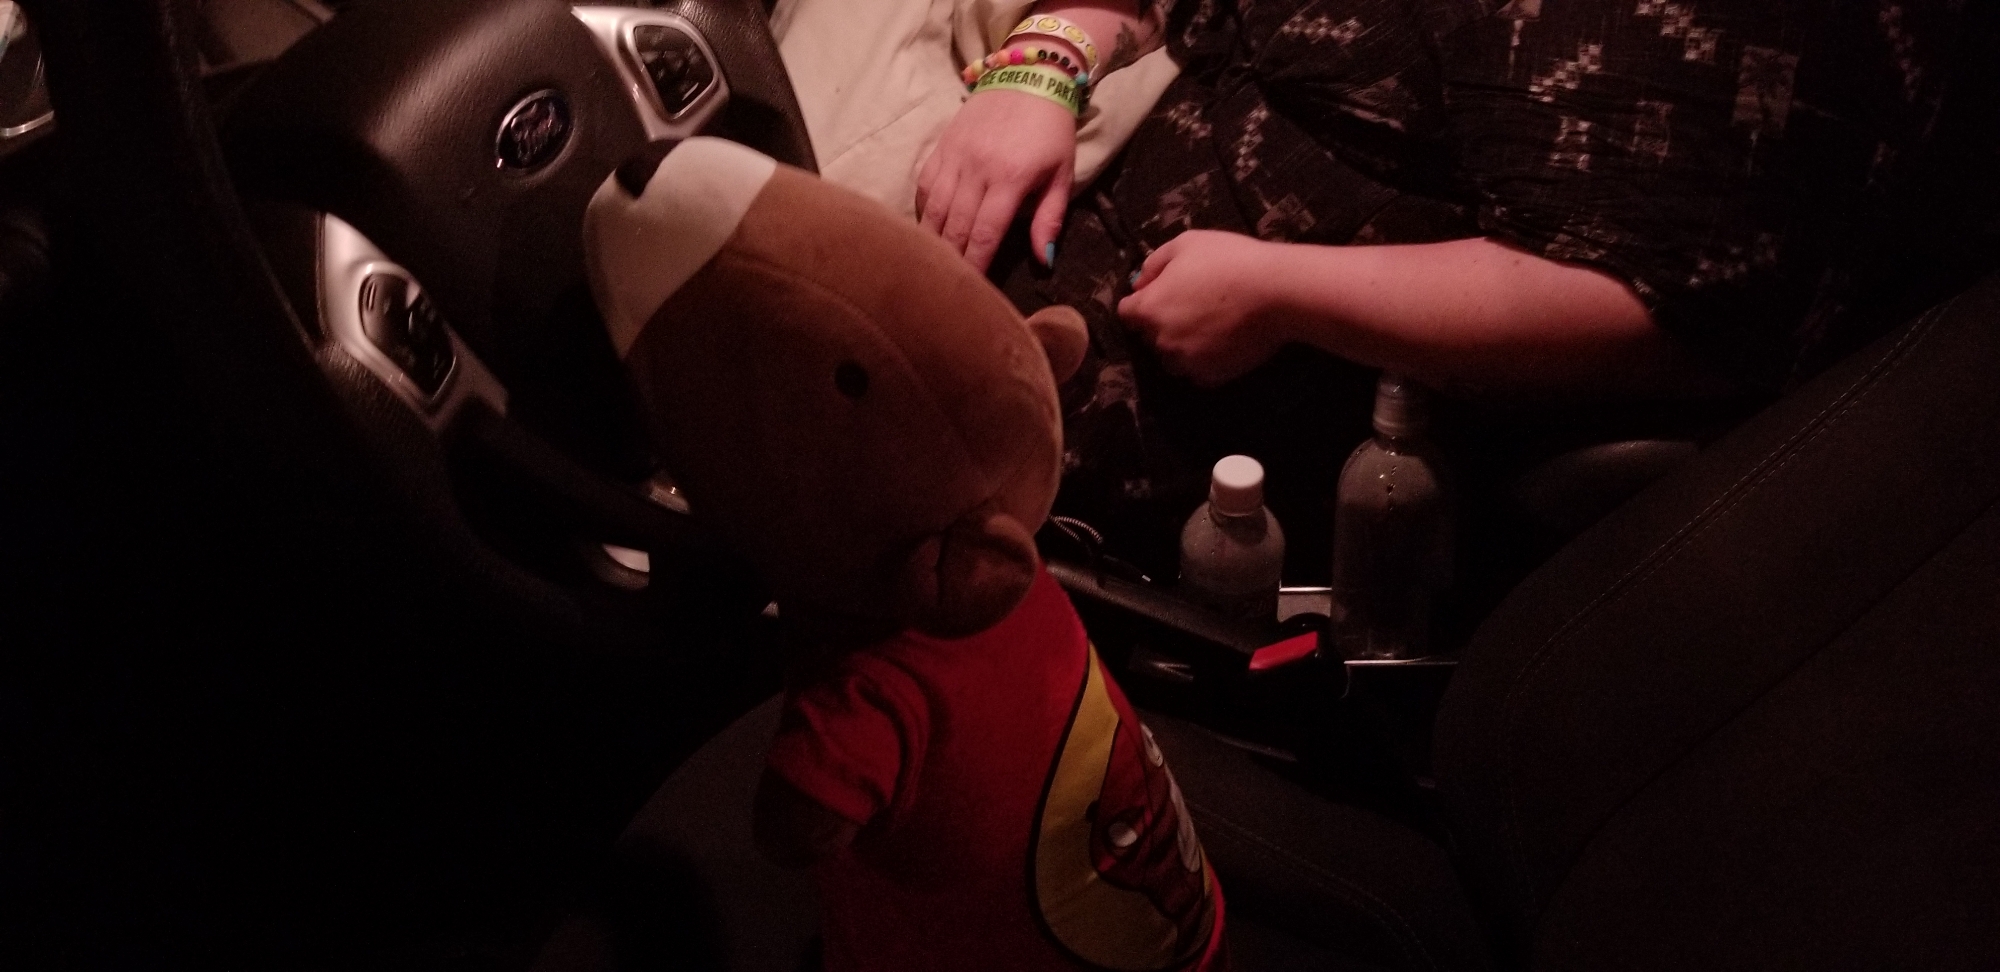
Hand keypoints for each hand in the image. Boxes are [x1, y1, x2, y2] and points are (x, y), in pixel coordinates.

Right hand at [916, 87, 1075, 272]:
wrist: (1029, 75)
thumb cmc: (1051, 130)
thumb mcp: (1062, 174)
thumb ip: (1050, 218)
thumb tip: (1044, 260)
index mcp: (1010, 178)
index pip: (985, 232)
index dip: (974, 266)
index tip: (970, 290)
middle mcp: (977, 168)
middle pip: (955, 226)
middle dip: (950, 261)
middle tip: (945, 288)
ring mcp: (954, 156)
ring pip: (934, 208)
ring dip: (931, 241)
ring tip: (930, 267)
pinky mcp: (941, 146)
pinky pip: (924, 186)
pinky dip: (923, 211)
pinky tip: (925, 230)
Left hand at [1119, 231, 1291, 385]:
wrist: (1275, 291)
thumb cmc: (1229, 260)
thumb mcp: (1185, 244)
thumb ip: (1154, 263)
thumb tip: (1139, 283)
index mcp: (1149, 309)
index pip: (1127, 313)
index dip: (1141, 303)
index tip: (1161, 295)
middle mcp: (1161, 341)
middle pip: (1150, 337)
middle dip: (1163, 324)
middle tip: (1193, 306)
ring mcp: (1186, 362)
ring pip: (1173, 358)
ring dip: (1182, 346)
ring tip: (1208, 328)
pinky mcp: (1211, 377)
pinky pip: (1198, 373)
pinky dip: (1205, 362)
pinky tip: (1223, 343)